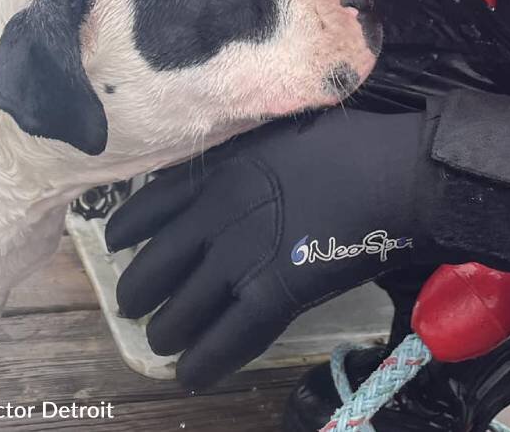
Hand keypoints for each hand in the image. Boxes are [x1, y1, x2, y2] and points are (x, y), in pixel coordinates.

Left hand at [106, 109, 463, 387]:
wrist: (394, 172)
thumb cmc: (346, 145)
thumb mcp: (274, 134)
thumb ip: (239, 158)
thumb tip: (225, 171)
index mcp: (215, 175)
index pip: (147, 208)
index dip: (125, 231)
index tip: (115, 245)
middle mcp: (215, 218)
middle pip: (155, 267)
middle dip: (136, 293)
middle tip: (132, 307)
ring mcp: (242, 259)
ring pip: (182, 309)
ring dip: (165, 332)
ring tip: (161, 342)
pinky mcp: (275, 294)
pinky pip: (228, 338)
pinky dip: (205, 362)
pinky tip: (190, 376)